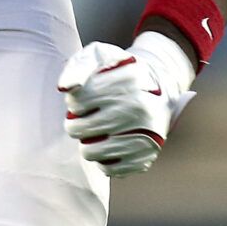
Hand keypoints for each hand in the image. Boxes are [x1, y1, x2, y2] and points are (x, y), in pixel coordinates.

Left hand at [57, 31, 195, 177]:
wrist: (161, 89)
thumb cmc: (120, 73)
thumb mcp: (99, 57)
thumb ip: (78, 67)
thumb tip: (65, 88)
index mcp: (127, 79)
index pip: (77, 101)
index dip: (73, 102)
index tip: (82, 99)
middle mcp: (140, 107)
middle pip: (79, 129)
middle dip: (75, 124)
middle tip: (85, 118)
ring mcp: (146, 134)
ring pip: (90, 152)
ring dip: (86, 143)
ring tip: (94, 132)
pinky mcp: (147, 157)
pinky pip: (108, 168)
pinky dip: (102, 159)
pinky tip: (108, 145)